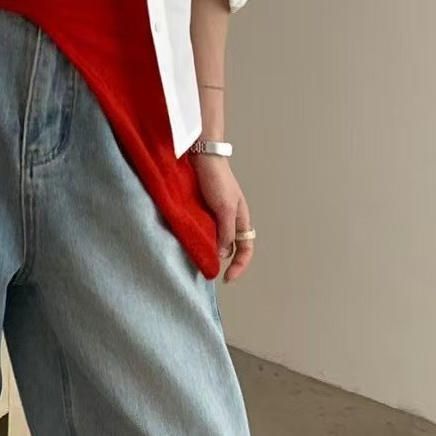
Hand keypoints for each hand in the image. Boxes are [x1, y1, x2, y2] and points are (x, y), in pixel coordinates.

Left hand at [191, 154, 253, 283]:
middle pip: (230, 246)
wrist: (203, 156)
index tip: (226, 278)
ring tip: (197, 254)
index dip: (239, 266)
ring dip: (209, 246)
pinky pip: (204, 227)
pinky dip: (199, 235)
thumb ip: (225, 232)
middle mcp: (231, 218)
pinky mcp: (203, 206)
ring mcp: (216, 212)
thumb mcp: (225, 209)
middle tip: (206, 266)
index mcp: (241, 219)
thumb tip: (223, 253)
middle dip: (222, 259)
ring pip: (216, 237)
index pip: (245, 249)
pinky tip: (190, 237)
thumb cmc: (217, 181)